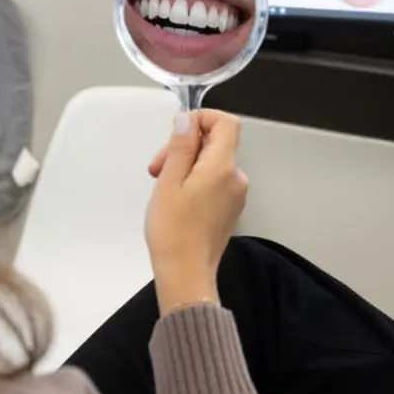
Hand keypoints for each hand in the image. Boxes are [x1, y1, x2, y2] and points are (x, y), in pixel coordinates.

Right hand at [145, 110, 247, 312]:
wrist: (186, 274)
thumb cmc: (173, 231)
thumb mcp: (169, 181)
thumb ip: (180, 146)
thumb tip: (186, 119)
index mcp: (223, 167)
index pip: (226, 123)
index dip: (202, 119)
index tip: (178, 133)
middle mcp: (236, 178)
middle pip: (215, 143)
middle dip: (185, 147)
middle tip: (157, 168)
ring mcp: (235, 195)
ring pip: (212, 163)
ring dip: (186, 166)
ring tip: (163, 187)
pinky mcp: (229, 209)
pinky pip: (214, 181)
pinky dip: (194, 182)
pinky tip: (175, 200)